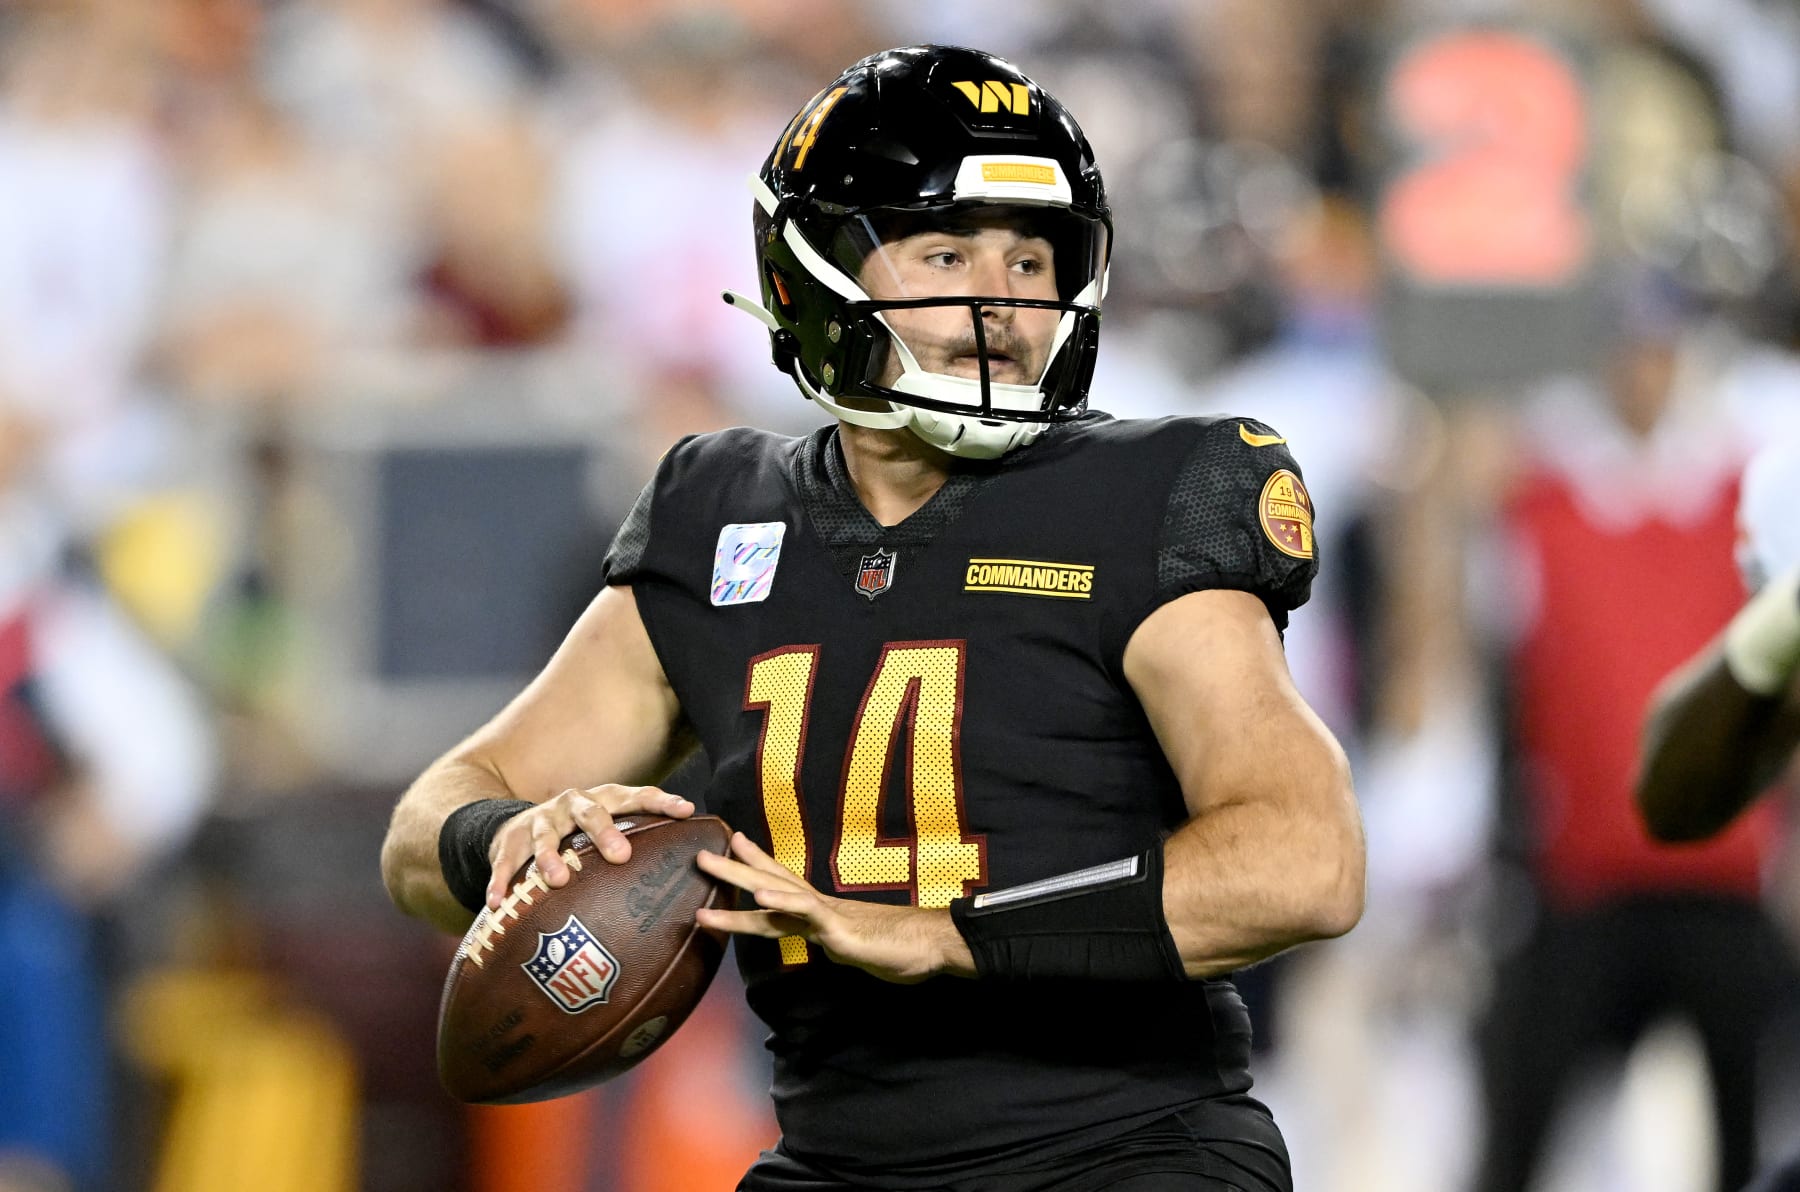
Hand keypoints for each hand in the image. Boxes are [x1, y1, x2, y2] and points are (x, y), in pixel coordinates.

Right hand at [486, 784, 692, 909]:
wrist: (514, 824)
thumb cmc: (577, 833)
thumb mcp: (607, 826)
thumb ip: (641, 840)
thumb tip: (695, 862)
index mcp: (603, 800)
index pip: (636, 796)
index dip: (662, 801)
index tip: (686, 810)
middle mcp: (572, 806)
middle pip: (591, 812)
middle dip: (605, 832)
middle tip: (621, 855)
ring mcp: (540, 821)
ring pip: (545, 836)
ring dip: (550, 857)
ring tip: (556, 880)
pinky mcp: (510, 842)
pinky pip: (504, 863)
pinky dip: (500, 882)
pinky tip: (497, 903)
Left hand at [694, 832, 973, 982]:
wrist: (932, 946)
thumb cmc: (898, 946)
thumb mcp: (853, 945)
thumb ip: (835, 939)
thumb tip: (827, 940)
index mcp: (820, 912)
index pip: (782, 882)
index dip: (756, 863)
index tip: (733, 841)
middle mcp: (819, 909)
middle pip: (768, 883)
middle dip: (732, 869)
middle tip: (700, 853)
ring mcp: (828, 918)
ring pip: (778, 894)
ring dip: (743, 880)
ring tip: (713, 867)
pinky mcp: (840, 932)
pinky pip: (806, 915)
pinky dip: (783, 903)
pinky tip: (761, 895)